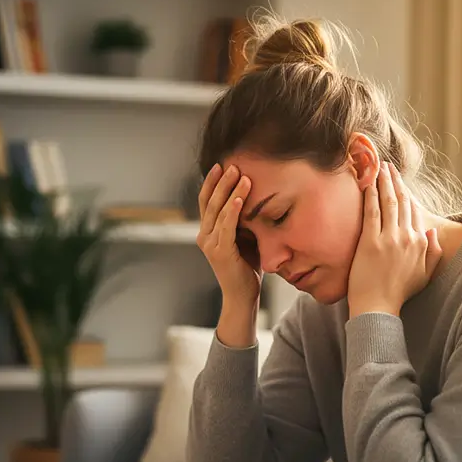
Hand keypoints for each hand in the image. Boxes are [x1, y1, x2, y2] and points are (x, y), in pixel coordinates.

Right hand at [197, 163, 262, 306]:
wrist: (242, 296)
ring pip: (218, 211)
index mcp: (207, 231)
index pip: (206, 201)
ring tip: (241, 175)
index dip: (212, 183)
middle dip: (222, 182)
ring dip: (230, 191)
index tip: (221, 165)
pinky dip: (233, 211)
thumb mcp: (245, 238)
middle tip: (233, 165)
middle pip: (210, 202)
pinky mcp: (220, 252)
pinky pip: (226, 227)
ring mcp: (210, 244)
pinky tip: (241, 198)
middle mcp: (204, 236)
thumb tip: (257, 199)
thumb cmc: (247, 267)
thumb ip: (244, 221)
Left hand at [347, 161, 442, 318]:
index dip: (405, 193)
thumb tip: (432, 231)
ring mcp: (389, 238)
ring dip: (383, 182)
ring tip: (378, 168)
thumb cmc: (399, 293)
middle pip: (401, 202)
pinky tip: (367, 184)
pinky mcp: (371, 242)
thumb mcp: (425, 275)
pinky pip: (372, 212)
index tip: (399, 181)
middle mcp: (407, 237)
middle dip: (394, 181)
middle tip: (387, 166)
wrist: (378, 307)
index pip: (413, 211)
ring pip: (388, 203)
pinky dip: (370, 196)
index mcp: (420, 243)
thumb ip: (433, 252)